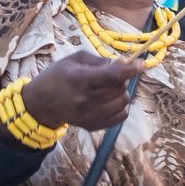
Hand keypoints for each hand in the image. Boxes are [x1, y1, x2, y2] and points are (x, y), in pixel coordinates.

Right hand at [20, 51, 141, 132]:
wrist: (41, 104)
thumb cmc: (57, 76)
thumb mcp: (73, 59)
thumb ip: (99, 60)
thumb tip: (122, 63)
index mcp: (79, 79)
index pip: (112, 76)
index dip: (130, 70)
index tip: (143, 64)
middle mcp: (85, 100)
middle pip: (120, 88)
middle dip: (122, 78)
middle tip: (110, 75)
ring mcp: (90, 116)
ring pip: (123, 102)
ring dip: (121, 92)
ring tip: (107, 88)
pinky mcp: (93, 126)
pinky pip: (121, 116)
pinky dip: (120, 106)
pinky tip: (109, 100)